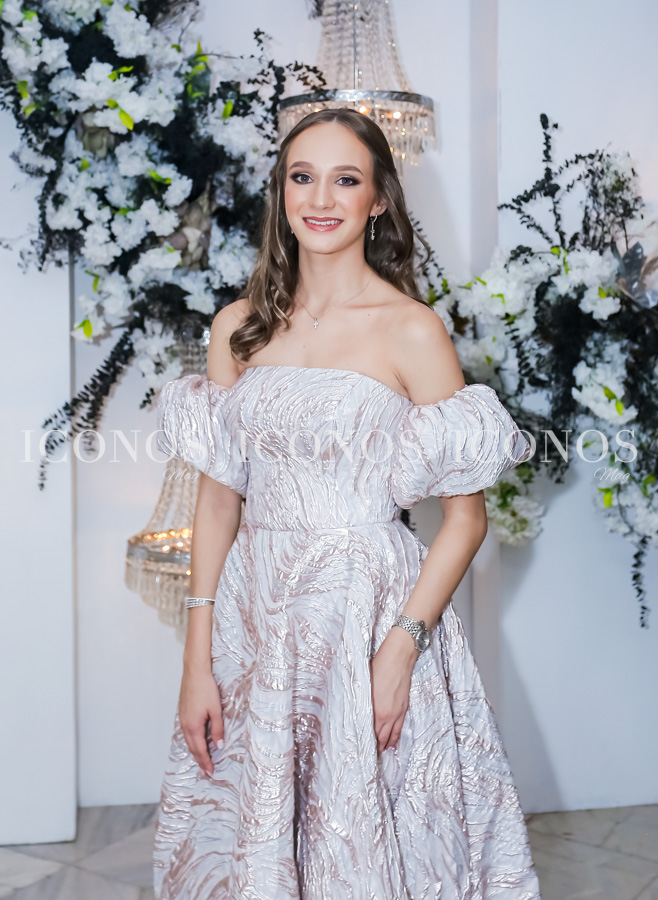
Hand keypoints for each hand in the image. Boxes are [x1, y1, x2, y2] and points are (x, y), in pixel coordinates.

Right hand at [178, 667, 224, 776]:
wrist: (194, 672)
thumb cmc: (206, 689)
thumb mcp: (216, 710)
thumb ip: (217, 729)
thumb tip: (219, 746)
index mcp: (193, 726)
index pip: (200, 750)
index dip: (206, 762)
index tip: (211, 772)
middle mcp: (185, 725)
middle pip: (192, 748)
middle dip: (200, 760)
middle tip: (207, 771)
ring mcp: (182, 718)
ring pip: (188, 740)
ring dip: (195, 751)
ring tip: (202, 759)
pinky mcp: (182, 712)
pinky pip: (186, 732)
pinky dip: (192, 741)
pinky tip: (196, 740)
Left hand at [369, 626, 418, 753]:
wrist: (399, 656)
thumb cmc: (379, 665)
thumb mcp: (364, 683)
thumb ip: (360, 699)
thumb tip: (354, 708)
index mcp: (373, 709)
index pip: (367, 733)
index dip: (363, 743)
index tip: (357, 751)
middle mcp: (386, 714)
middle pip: (378, 738)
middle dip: (373, 749)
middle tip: (367, 758)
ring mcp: (396, 713)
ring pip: (389, 736)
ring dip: (383, 746)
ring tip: (378, 755)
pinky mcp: (404, 708)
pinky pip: (399, 729)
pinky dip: (394, 739)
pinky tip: (391, 744)